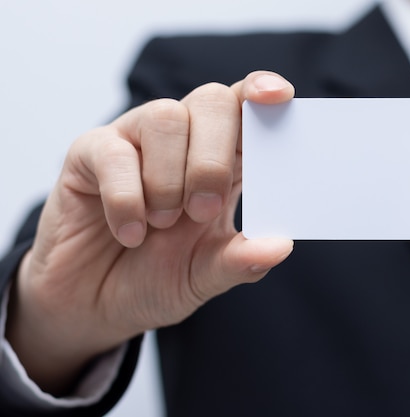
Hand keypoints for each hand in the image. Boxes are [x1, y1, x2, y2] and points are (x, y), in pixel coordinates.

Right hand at [6, 71, 294, 394]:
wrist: (96, 305)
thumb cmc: (157, 278)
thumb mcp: (206, 276)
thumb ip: (242, 260)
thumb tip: (282, 246)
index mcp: (223, 161)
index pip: (246, 106)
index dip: (262, 90)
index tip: (279, 97)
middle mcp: (183, 141)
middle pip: (212, 100)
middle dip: (214, 158)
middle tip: (203, 212)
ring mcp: (136, 142)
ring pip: (166, 117)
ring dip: (170, 180)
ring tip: (162, 224)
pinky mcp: (89, 154)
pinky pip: (114, 153)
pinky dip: (127, 200)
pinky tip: (130, 234)